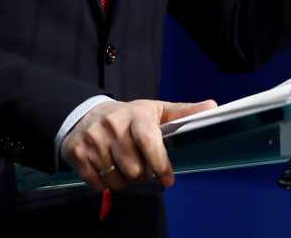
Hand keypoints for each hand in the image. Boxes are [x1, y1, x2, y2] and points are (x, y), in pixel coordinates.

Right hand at [60, 98, 214, 190]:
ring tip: (125, 168)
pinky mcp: (77, 153)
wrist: (85, 114)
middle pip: (135, 169)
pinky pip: (97, 183)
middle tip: (142, 169)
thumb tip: (213, 106)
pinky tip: (108, 170)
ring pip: (117, 180)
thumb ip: (183, 112)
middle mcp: (114, 126)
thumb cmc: (129, 116)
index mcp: (137, 115)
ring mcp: (94, 140)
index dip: (161, 165)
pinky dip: (105, 184)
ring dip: (124, 181)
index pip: (150, 143)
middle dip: (142, 175)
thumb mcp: (155, 110)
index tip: (168, 179)